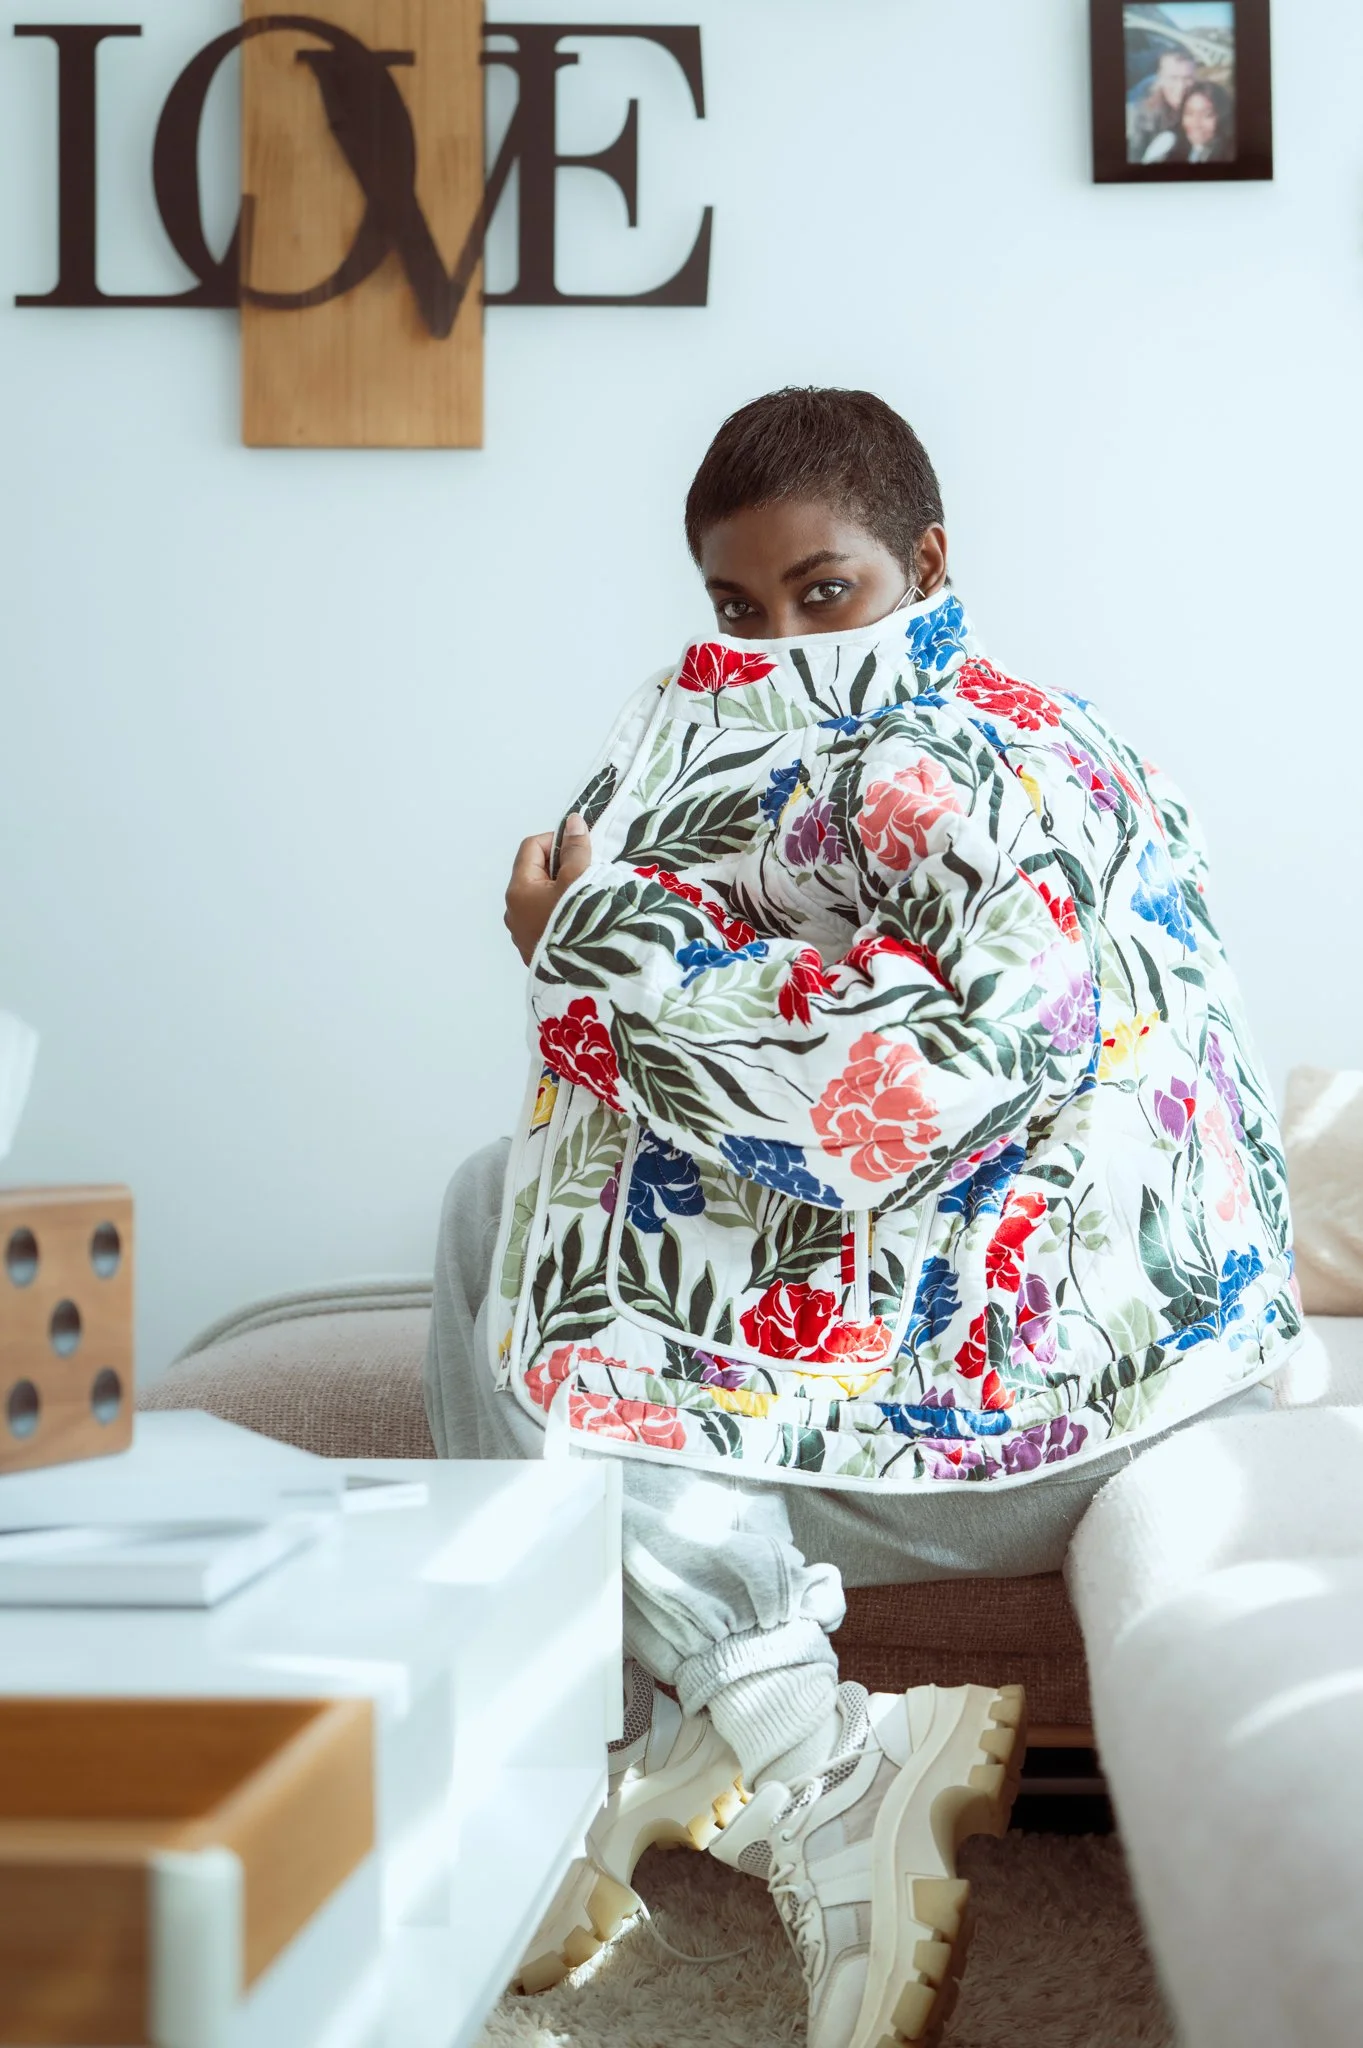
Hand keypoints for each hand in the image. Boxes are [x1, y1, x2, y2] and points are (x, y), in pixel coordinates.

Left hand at [504, 814, 593, 965]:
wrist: (587, 978)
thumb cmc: (579, 926)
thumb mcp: (579, 881)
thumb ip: (575, 850)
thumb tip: (572, 823)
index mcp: (519, 890)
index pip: (531, 847)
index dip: (556, 841)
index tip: (580, 847)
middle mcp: (513, 911)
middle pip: (535, 874)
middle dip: (561, 868)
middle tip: (588, 873)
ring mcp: (522, 934)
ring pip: (541, 899)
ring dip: (562, 893)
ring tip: (587, 899)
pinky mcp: (535, 951)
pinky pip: (545, 921)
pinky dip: (561, 914)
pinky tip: (581, 922)